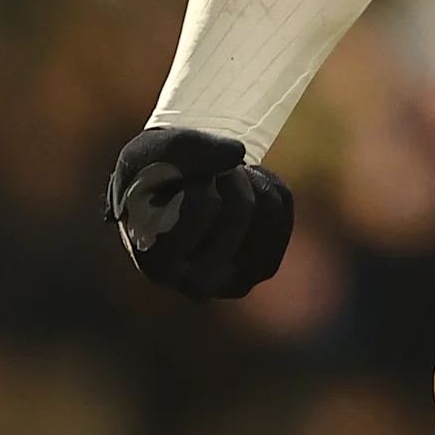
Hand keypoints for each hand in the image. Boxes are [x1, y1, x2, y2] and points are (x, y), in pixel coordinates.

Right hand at [106, 126, 294, 298]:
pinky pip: (284, 205)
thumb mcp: (151, 152)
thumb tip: (238, 153)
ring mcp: (234, 281)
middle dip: (228, 176)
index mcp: (159, 265)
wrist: (173, 190)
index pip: (203, 202)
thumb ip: (183, 149)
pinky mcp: (262, 267)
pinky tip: (241, 192)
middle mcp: (198, 285)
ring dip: (248, 179)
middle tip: (206, 178)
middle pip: (243, 206)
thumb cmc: (153, 176)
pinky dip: (266, 185)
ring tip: (219, 186)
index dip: (197, 176)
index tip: (179, 181)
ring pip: (269, 205)